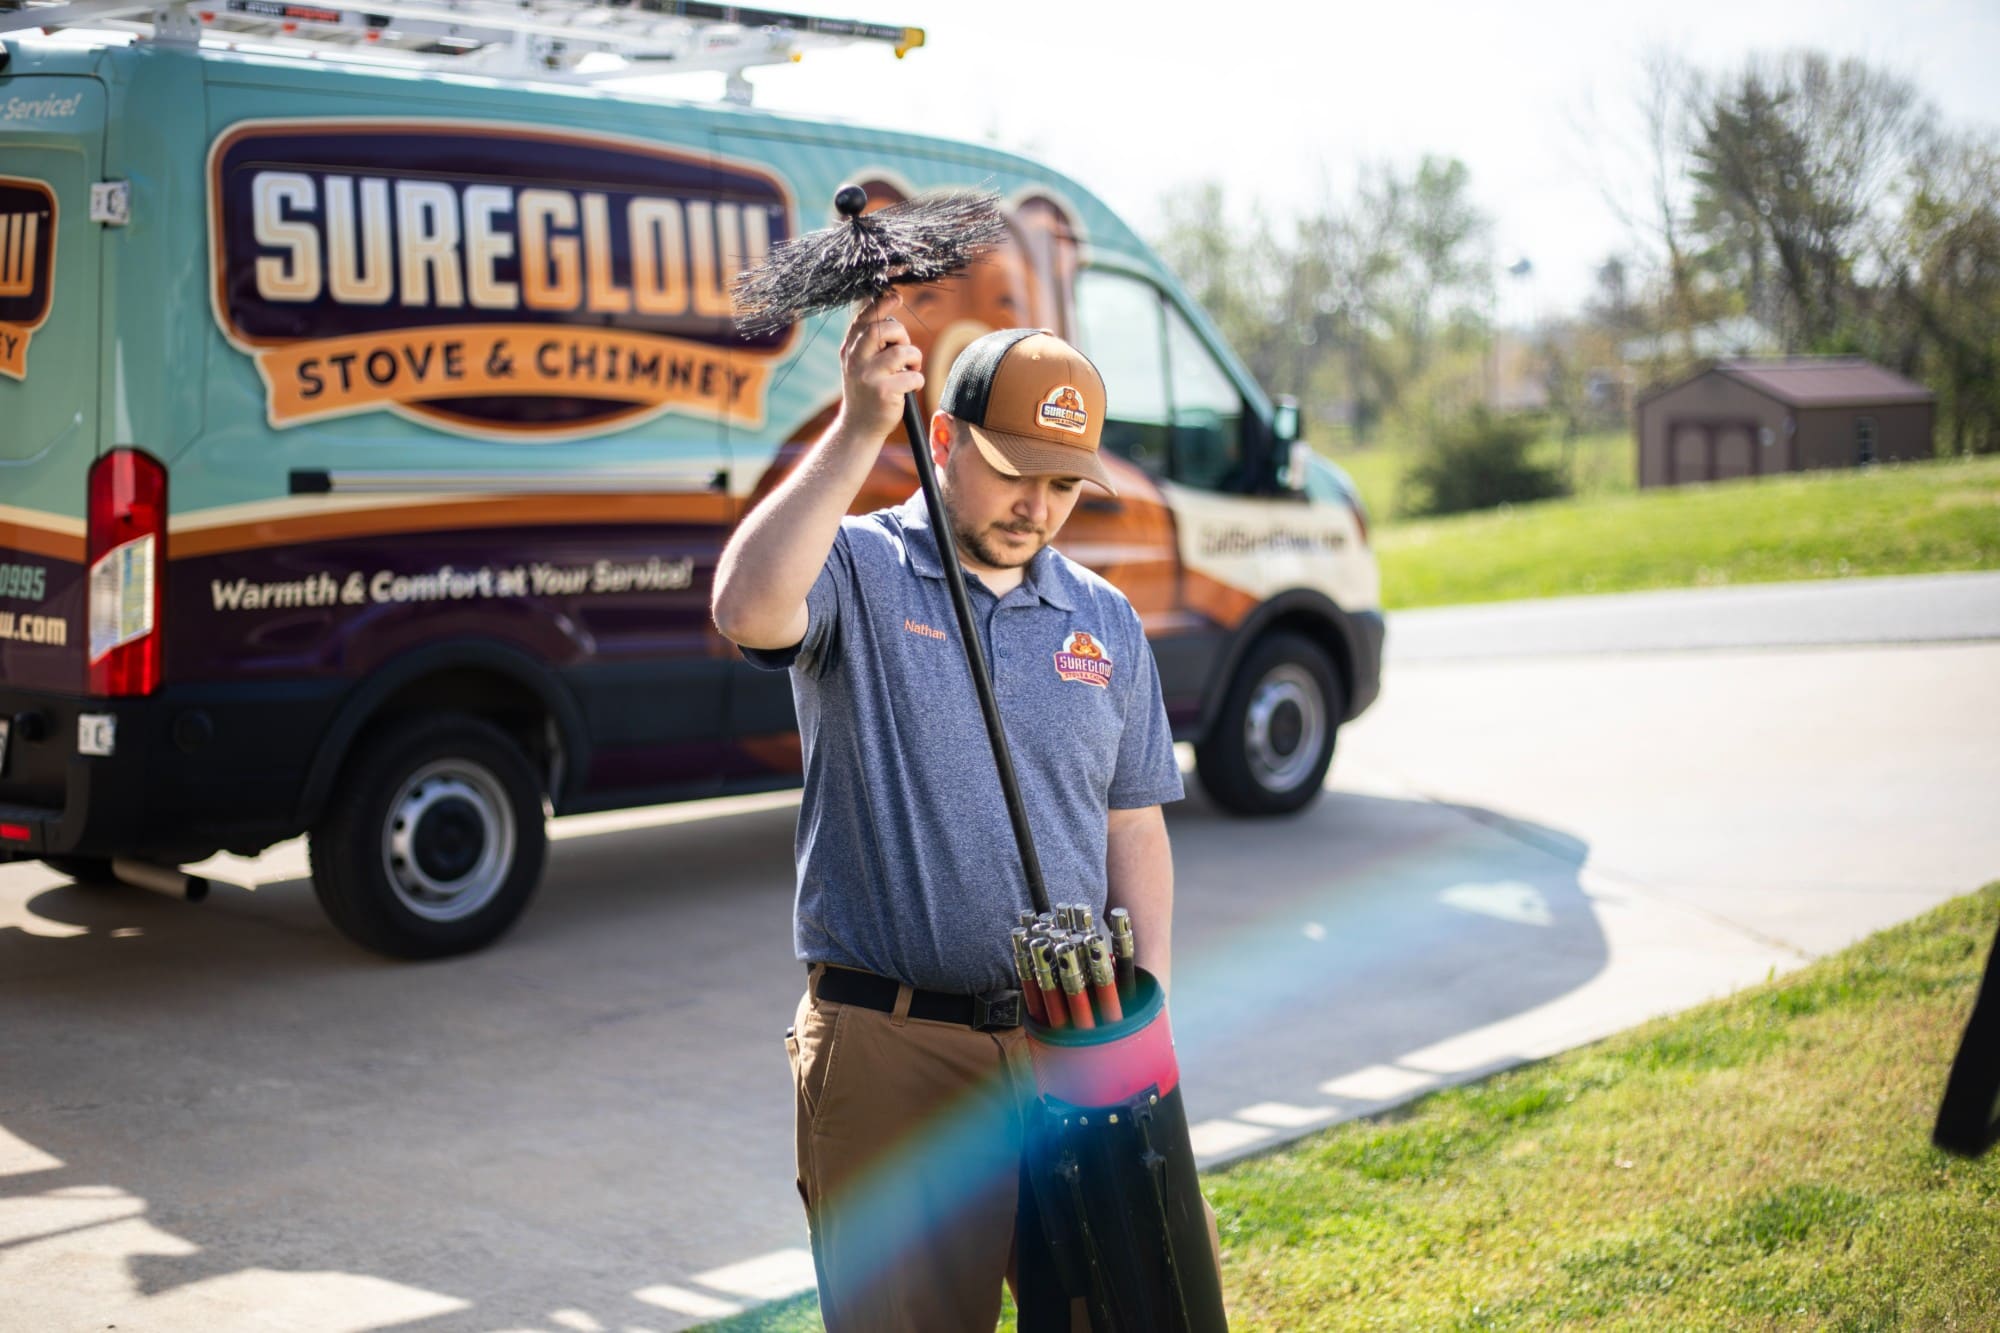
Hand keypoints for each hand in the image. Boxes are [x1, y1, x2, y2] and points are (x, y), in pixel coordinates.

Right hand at [834, 291, 924, 446]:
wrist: (859, 428)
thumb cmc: (867, 391)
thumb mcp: (860, 363)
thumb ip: (870, 340)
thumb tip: (889, 309)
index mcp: (849, 349)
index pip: (864, 319)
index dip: (881, 304)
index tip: (896, 297)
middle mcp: (855, 360)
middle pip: (882, 329)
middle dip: (901, 335)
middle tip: (904, 349)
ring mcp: (868, 376)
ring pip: (902, 352)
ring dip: (914, 358)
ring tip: (911, 370)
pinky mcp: (883, 392)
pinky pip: (912, 376)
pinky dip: (917, 380)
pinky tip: (910, 388)